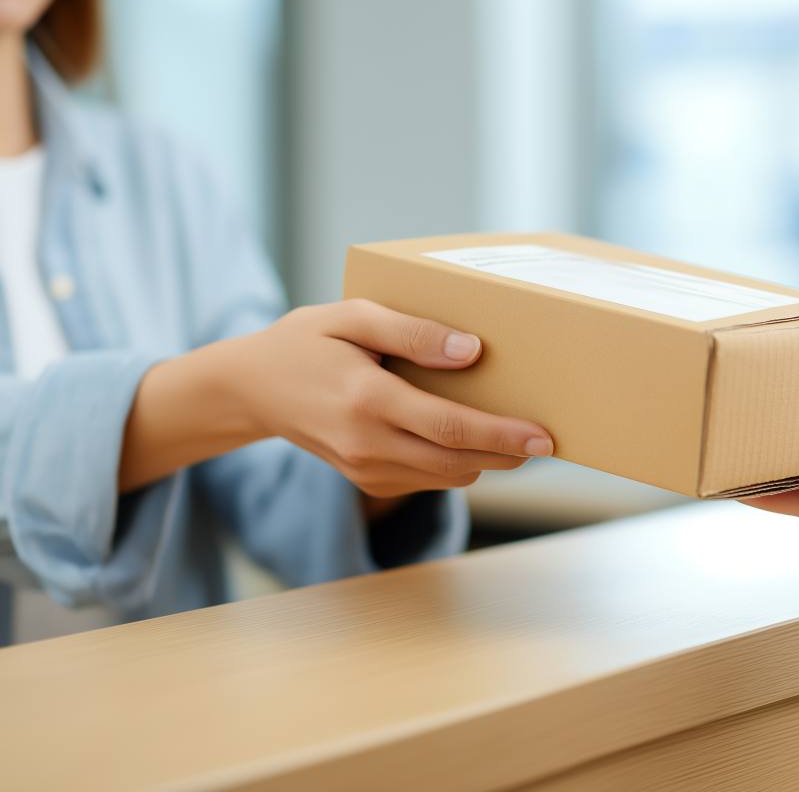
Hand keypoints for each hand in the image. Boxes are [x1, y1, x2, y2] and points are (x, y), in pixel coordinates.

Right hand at [226, 299, 552, 498]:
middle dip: (508, 453)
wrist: (252, 389)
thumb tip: (471, 352)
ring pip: (447, 477)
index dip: (503, 434)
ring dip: (484, 460)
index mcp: (367, 401)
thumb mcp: (352, 317)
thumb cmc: (306, 342)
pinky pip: (426, 479)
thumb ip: (412, 332)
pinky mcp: (366, 482)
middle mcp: (367, 444)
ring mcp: (365, 469)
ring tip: (513, 434)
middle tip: (546, 438)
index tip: (545, 436)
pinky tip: (464, 438)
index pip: (450, 427)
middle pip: (458, 462)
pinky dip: (453, 463)